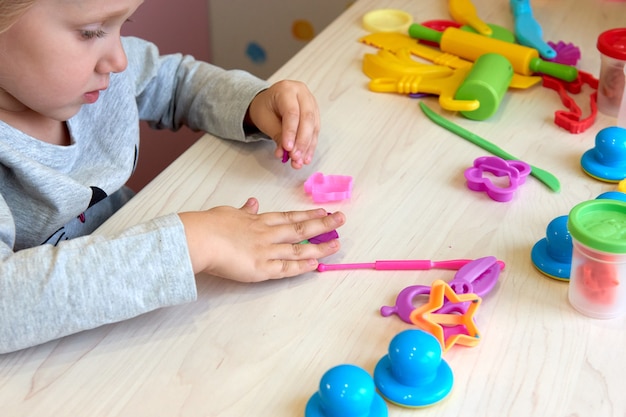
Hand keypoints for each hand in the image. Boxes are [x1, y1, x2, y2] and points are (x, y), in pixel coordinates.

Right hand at [179, 198, 344, 281]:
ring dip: (319, 246)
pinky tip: (316, 265)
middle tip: (341, 219)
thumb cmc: (208, 225)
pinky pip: (286, 269)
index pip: (289, 217)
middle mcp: (267, 234)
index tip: (323, 212)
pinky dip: (302, 267)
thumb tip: (252, 202)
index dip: (308, 215)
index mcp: (258, 220)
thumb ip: (244, 210)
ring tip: (336, 243)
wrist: (199, 238)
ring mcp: (266, 251)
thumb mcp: (229, 212)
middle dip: (323, 224)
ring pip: (299, 248)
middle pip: (300, 228)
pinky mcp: (260, 268)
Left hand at [246, 80, 319, 168]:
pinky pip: (315, 131)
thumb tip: (284, 153)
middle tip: (295, 157)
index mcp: (286, 89)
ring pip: (313, 126)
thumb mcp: (265, 120)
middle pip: (307, 118)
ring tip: (300, 161)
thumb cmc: (265, 108)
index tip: (288, 149)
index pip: (292, 112)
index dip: (291, 132)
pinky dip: (310, 146)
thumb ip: (277, 135)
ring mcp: (311, 102)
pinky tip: (306, 157)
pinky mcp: (315, 113)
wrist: (269, 102)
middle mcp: (302, 93)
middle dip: (302, 141)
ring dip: (307, 146)